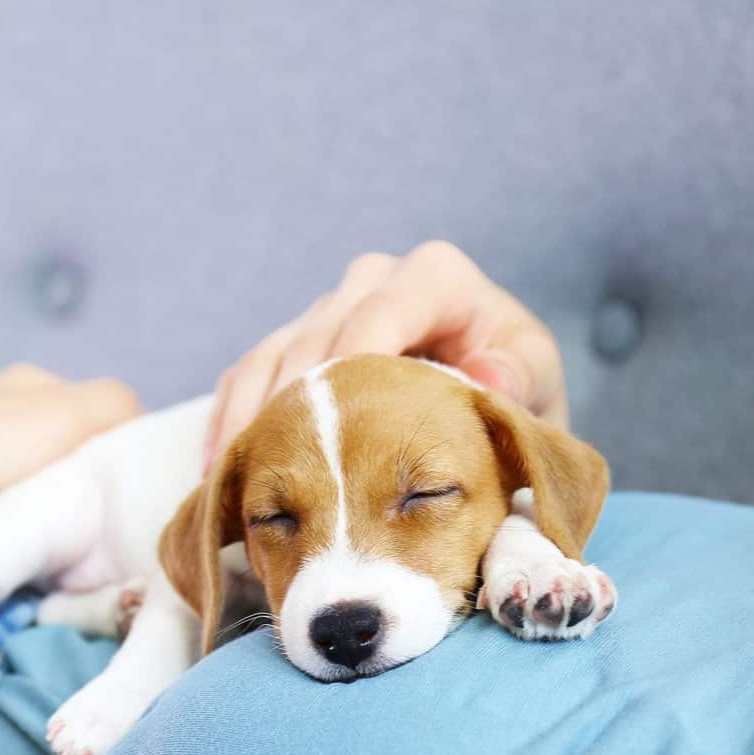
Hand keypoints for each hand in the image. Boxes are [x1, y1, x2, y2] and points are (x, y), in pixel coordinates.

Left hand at [0, 364, 140, 570]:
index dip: (127, 456)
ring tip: (60, 547)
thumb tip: (143, 426)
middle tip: (102, 531)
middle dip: (87, 489)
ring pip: (36, 490)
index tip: (139, 499)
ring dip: (50, 516)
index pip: (105, 417)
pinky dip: (14, 532)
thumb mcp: (62, 416)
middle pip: (69, 456)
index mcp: (30, 385)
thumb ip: (116, 409)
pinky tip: (16, 553)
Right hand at [204, 241, 568, 466]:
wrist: (485, 396)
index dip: (351, 367)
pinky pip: (249, 375)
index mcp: (435, 278)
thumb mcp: (534, 382)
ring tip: (231, 477)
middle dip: (293, 400)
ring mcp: (328, 309)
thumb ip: (518, 378)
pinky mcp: (296, 341)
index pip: (381, 314)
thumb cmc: (513, 389)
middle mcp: (374, 280)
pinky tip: (218, 470)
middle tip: (274, 469)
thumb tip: (486, 378)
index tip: (335, 427)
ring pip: (272, 356)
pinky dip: (235, 420)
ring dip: (250, 417)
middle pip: (316, 335)